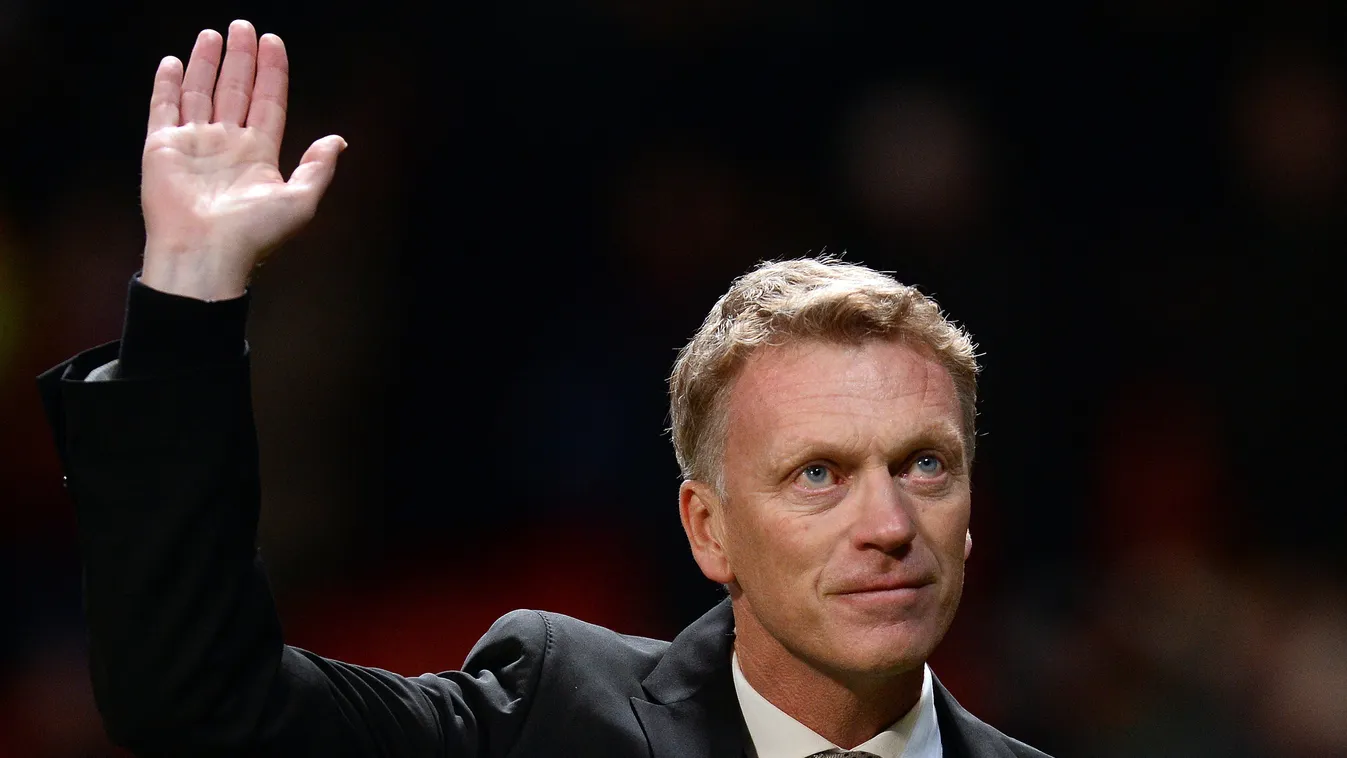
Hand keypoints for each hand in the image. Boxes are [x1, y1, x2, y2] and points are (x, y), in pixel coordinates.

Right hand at [140, 19, 345, 299]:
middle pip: (236, 90)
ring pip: (201, 92)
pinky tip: (172, 62)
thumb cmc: (253, 235)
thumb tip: (339, 140)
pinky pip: (164, 108)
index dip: (272, 73)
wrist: (205, 254)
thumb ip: (318, 169)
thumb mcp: (300, 202)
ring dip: (206, 63)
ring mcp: (194, 144)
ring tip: (213, 35)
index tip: (274, 42)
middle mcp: (226, 145)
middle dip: (241, 58)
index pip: (268, 102)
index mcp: (259, 155)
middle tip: (244, 26)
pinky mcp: (162, 147)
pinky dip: (167, 84)